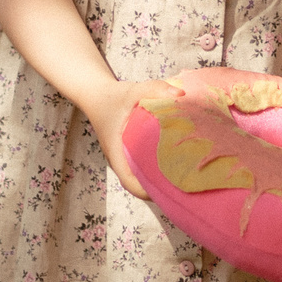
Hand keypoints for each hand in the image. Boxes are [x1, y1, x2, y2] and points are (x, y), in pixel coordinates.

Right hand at [82, 77, 183, 201]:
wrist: (96, 94)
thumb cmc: (112, 96)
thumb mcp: (133, 90)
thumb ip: (155, 89)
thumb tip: (181, 94)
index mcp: (116, 152)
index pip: (129, 182)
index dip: (147, 192)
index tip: (168, 191)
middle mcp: (119, 158)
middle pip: (138, 183)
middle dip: (159, 187)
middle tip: (185, 184)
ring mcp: (123, 156)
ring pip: (140, 174)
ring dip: (158, 177)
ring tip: (184, 175)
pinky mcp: (128, 150)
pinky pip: (142, 164)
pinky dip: (156, 166)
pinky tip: (175, 159)